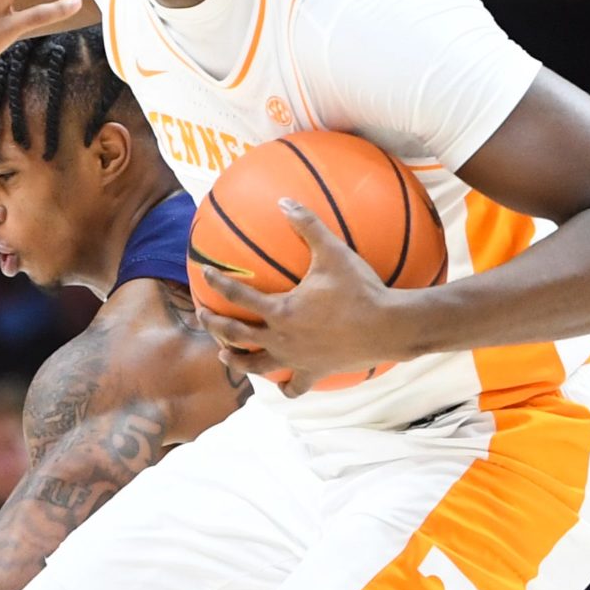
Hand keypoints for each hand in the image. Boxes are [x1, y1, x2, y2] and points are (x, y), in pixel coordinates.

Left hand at [195, 200, 413, 395]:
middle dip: (215, 326)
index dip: (220, 283)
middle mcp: (281, 339)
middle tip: (202, 318)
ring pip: (256, 366)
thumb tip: (285, 201)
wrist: (388, 328)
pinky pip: (295, 387)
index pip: (239, 295)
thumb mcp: (333, 252)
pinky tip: (281, 387)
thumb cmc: (360, 290)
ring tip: (224, 357)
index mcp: (280, 310)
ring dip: (237, 361)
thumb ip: (307, 225)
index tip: (205, 274)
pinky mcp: (314, 372)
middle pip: (236, 335)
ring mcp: (296, 360)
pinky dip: (285, 388)